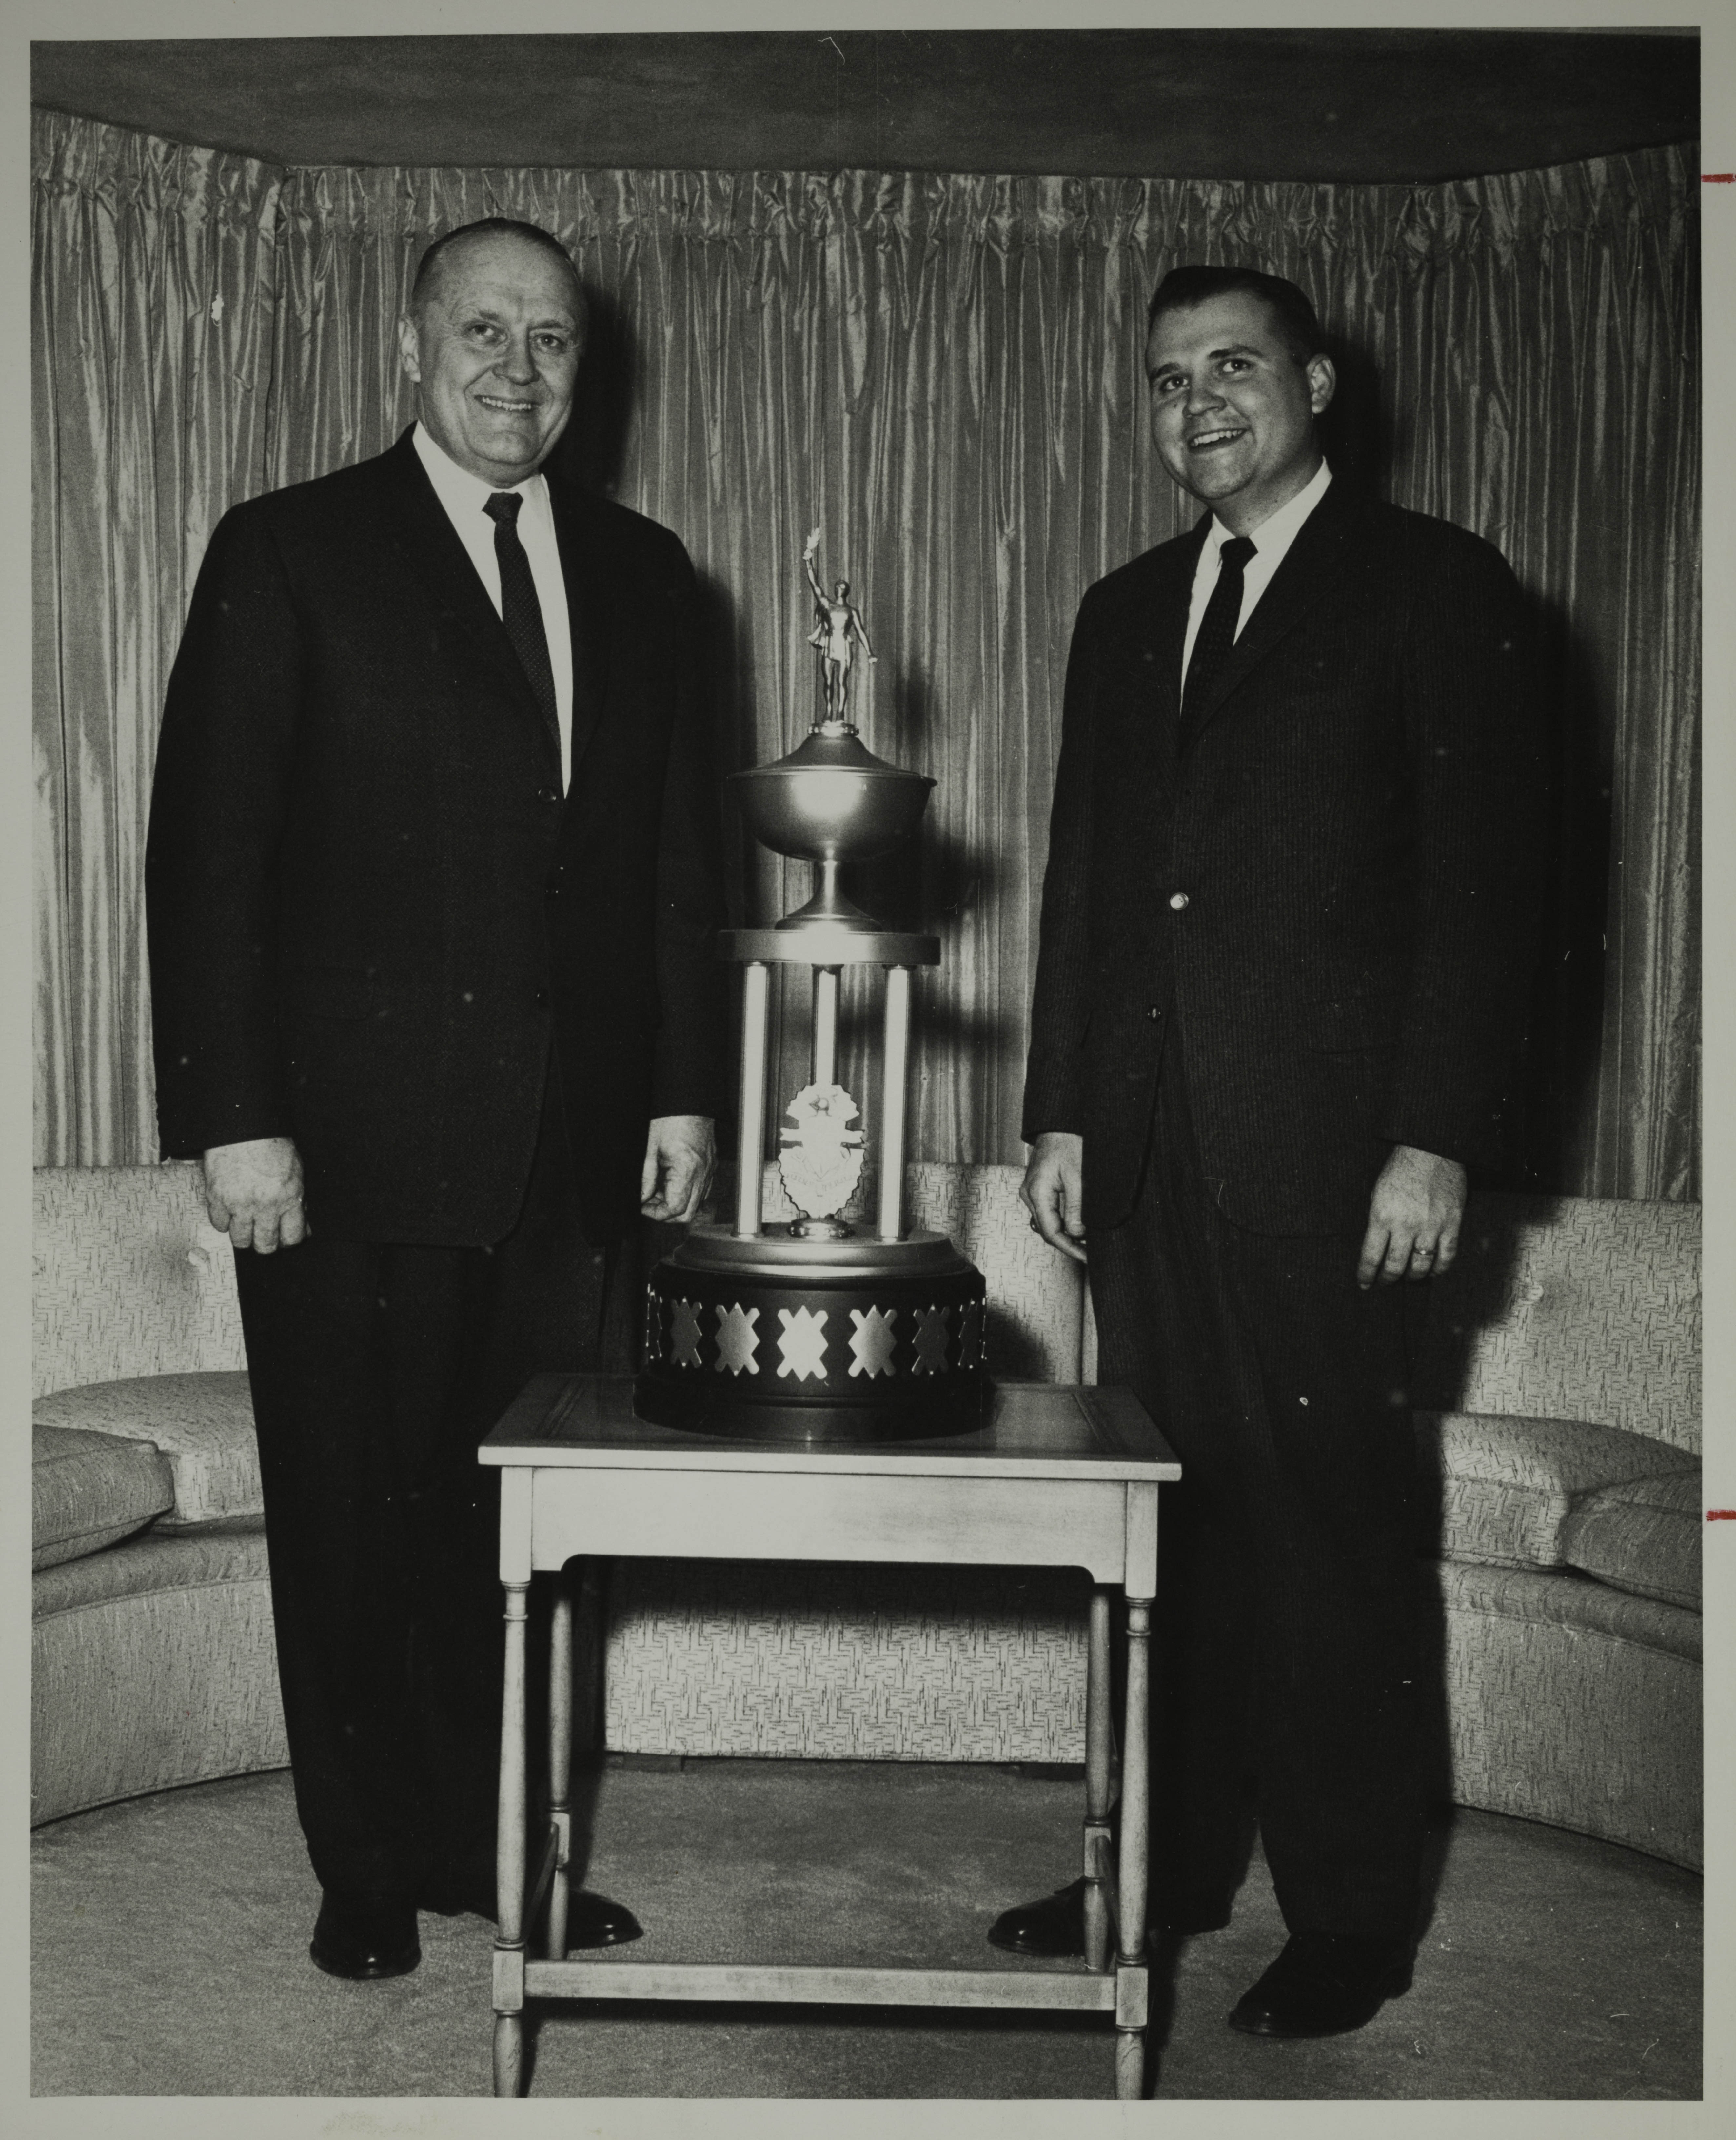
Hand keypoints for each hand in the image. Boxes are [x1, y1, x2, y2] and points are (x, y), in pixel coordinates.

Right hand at [201, 1136, 308, 1253]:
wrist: (244, 1127)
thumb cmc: (272, 1145)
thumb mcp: (296, 1173)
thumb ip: (298, 1201)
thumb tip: (302, 1227)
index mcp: (290, 1198)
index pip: (292, 1238)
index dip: (287, 1241)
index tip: (283, 1238)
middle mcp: (266, 1205)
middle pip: (265, 1245)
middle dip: (264, 1243)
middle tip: (262, 1234)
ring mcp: (240, 1204)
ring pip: (240, 1241)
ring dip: (243, 1235)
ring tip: (245, 1223)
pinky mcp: (218, 1198)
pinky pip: (218, 1225)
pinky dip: (223, 1221)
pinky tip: (228, 1211)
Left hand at [640, 1114, 716, 1223]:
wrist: (690, 1103)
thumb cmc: (672, 1118)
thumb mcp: (651, 1148)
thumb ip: (646, 1177)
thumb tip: (642, 1197)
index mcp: (687, 1170)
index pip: (674, 1208)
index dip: (656, 1213)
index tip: (644, 1207)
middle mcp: (702, 1174)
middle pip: (687, 1213)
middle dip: (666, 1214)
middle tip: (650, 1203)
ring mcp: (709, 1171)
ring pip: (695, 1204)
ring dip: (676, 1204)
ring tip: (659, 1190)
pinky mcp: (710, 1166)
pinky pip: (700, 1190)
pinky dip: (685, 1193)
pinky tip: (672, 1182)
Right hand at [1020, 1130, 1086, 1263]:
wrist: (1060, 1124)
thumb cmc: (1069, 1143)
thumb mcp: (1078, 1177)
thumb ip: (1077, 1208)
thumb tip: (1078, 1233)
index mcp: (1037, 1193)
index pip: (1051, 1232)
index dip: (1069, 1248)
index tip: (1087, 1258)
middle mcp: (1029, 1195)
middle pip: (1046, 1230)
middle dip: (1068, 1243)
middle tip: (1090, 1253)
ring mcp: (1031, 1192)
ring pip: (1046, 1223)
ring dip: (1064, 1234)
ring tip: (1086, 1242)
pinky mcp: (1037, 1188)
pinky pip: (1047, 1212)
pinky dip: (1060, 1222)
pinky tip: (1076, 1225)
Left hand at [1357, 1144, 1466, 1288]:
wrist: (1431, 1151)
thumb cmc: (1400, 1170)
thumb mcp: (1377, 1194)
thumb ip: (1377, 1222)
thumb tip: (1377, 1249)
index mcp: (1382, 1216)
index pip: (1371, 1256)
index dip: (1366, 1275)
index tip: (1364, 1283)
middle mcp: (1405, 1225)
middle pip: (1395, 1267)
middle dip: (1388, 1279)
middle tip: (1385, 1282)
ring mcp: (1431, 1226)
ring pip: (1420, 1266)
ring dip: (1412, 1276)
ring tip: (1407, 1277)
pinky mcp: (1452, 1224)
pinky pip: (1447, 1257)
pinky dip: (1439, 1269)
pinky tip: (1432, 1271)